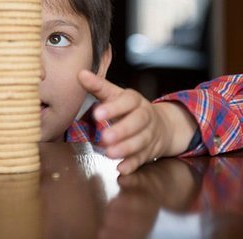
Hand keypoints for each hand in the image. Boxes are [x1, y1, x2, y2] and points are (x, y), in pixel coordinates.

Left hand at [78, 70, 196, 173]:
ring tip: (109, 153)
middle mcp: (144, 116)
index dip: (114, 108)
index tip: (97, 114)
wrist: (161, 125)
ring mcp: (149, 134)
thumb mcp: (115, 95)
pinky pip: (142, 159)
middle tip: (104, 137)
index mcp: (134, 100)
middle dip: (121, 130)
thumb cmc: (129, 108)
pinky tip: (122, 169)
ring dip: (125, 148)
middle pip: (137, 122)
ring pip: (141, 141)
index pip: (127, 101)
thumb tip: (80, 74)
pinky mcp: (149, 151)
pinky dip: (133, 164)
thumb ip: (98, 86)